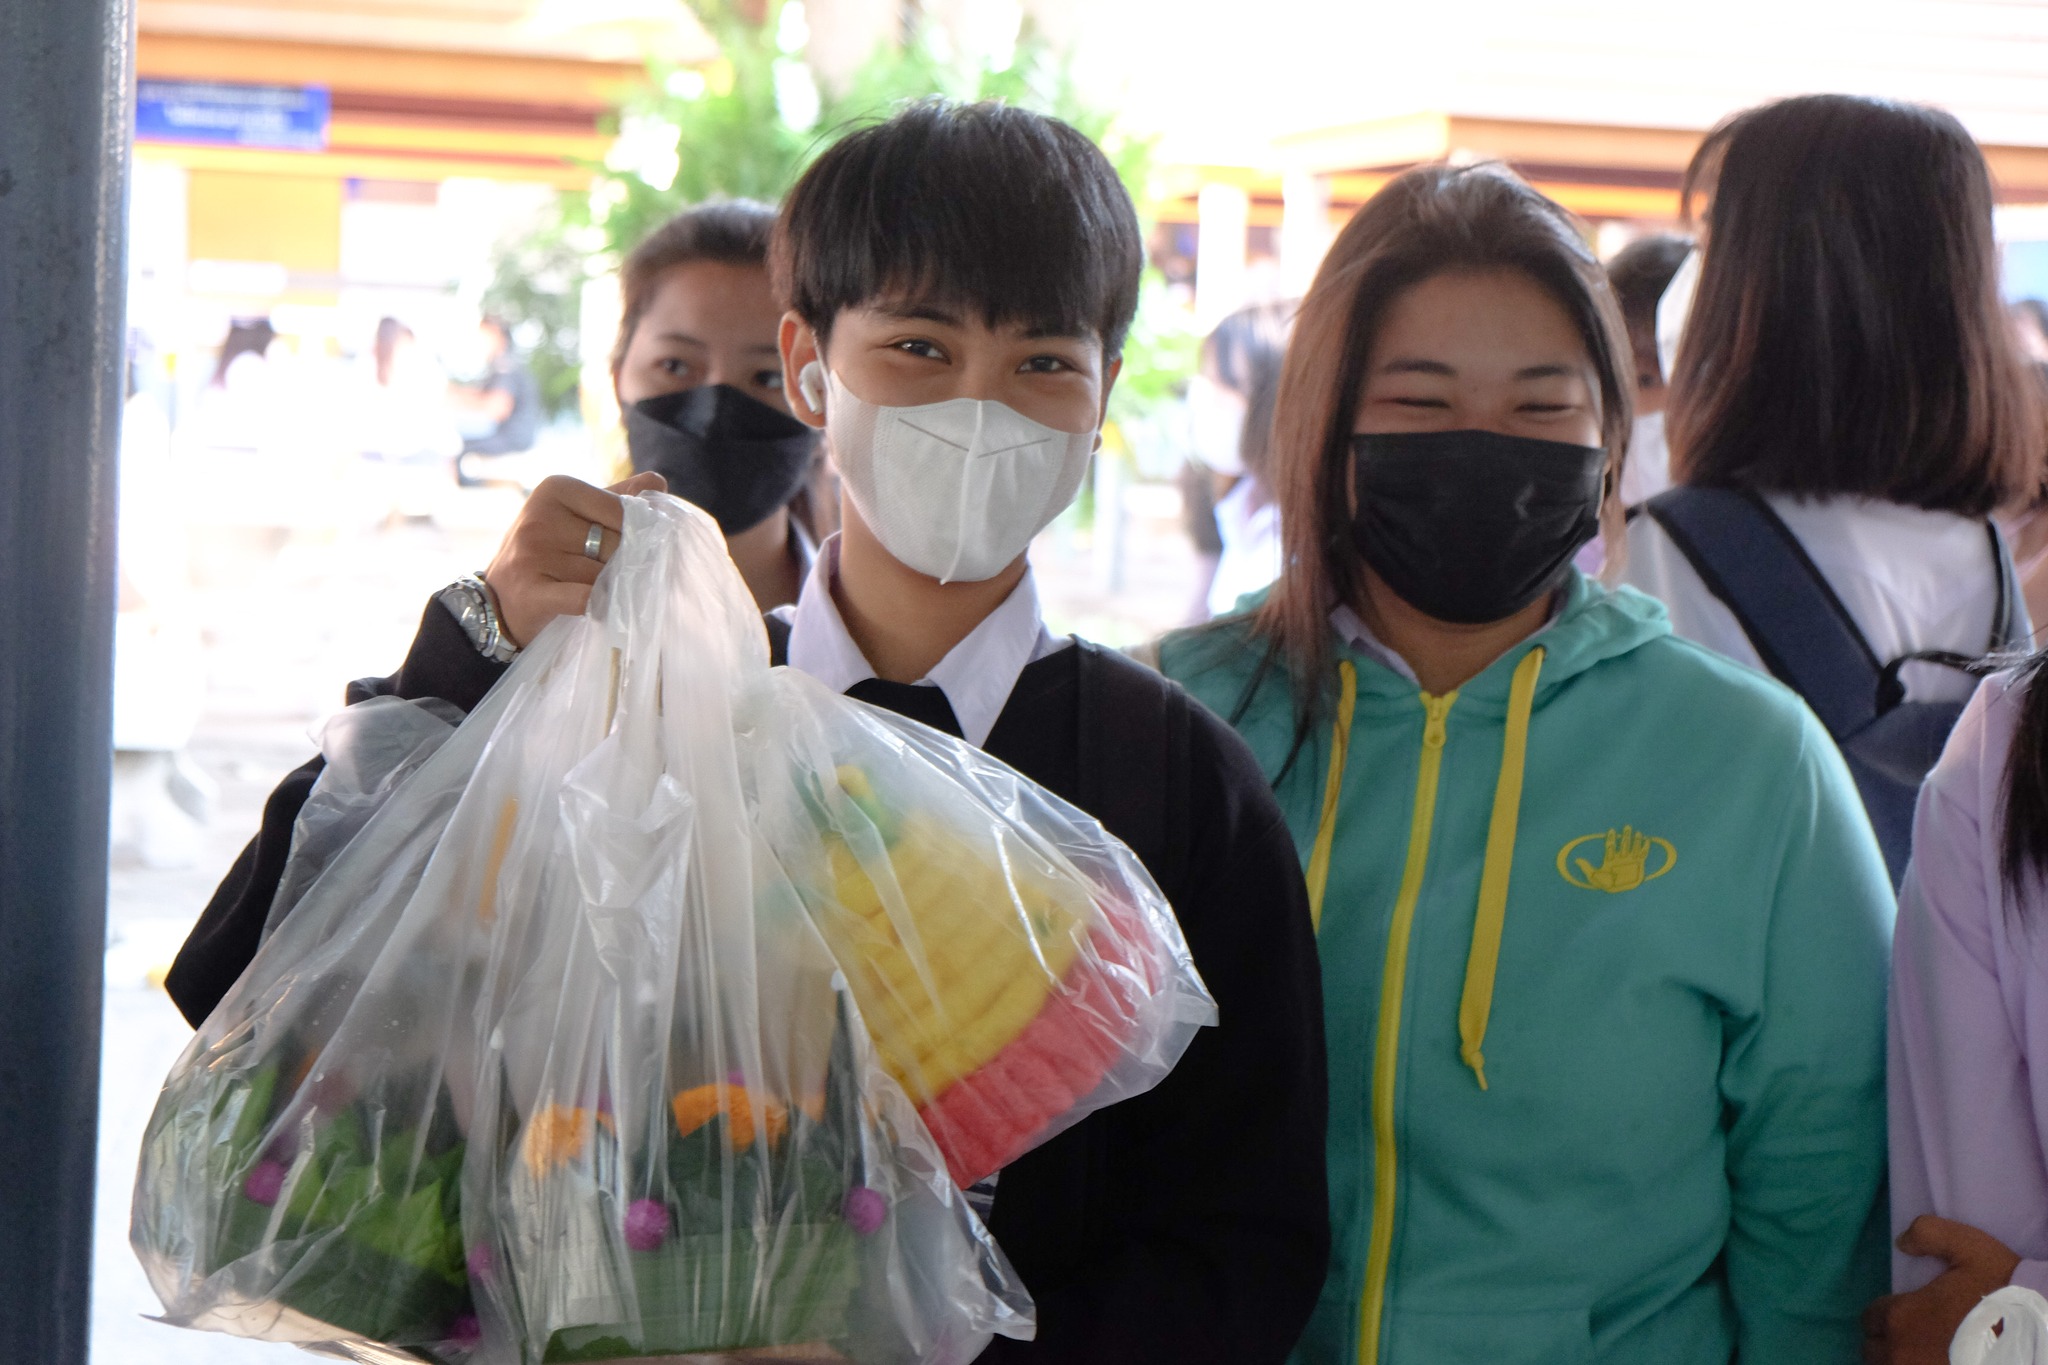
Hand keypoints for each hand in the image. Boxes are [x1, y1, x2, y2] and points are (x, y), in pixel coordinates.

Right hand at [483, 472, 665, 647]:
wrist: (497, 600)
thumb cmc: (548, 552)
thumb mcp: (576, 515)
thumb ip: (616, 498)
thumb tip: (657, 482)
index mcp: (556, 488)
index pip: (622, 511)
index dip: (632, 535)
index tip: (619, 547)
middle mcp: (540, 516)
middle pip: (615, 544)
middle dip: (619, 564)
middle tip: (602, 573)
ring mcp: (532, 554)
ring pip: (604, 575)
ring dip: (607, 588)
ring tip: (589, 589)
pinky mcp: (531, 592)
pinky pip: (586, 599)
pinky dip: (597, 606)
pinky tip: (593, 607)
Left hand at [1862, 1216, 2022, 1363]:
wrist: (2037, 1336)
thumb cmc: (2001, 1293)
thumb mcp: (1968, 1247)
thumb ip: (1929, 1233)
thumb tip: (1902, 1242)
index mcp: (1900, 1318)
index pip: (1871, 1319)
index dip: (1886, 1314)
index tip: (1905, 1312)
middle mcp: (1901, 1353)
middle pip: (1876, 1350)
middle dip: (1889, 1341)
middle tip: (1913, 1335)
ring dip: (1899, 1361)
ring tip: (1921, 1353)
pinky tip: (1933, 1363)